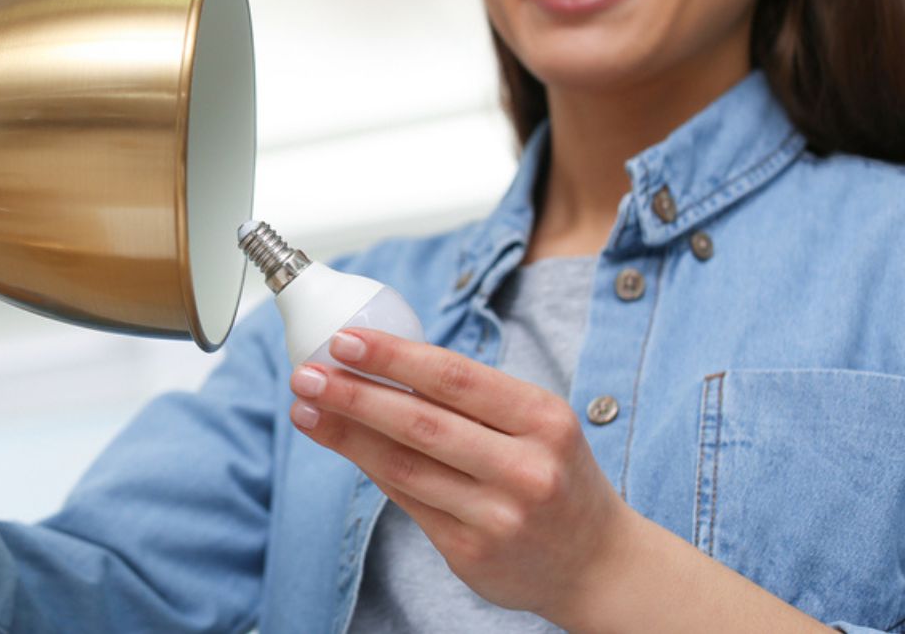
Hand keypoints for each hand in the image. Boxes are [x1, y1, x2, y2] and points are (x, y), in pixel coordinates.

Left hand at [288, 327, 637, 624]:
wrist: (598, 564)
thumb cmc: (555, 476)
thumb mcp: (537, 424)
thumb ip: (472, 398)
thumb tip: (381, 363)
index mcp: (544, 419)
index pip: (454, 377)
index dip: (393, 356)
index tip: (344, 340)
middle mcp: (525, 467)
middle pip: (420, 423)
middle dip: (353, 395)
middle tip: (307, 375)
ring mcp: (498, 515)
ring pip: (403, 466)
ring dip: (346, 434)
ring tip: (306, 409)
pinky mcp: (472, 552)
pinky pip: (407, 501)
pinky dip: (370, 469)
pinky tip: (343, 445)